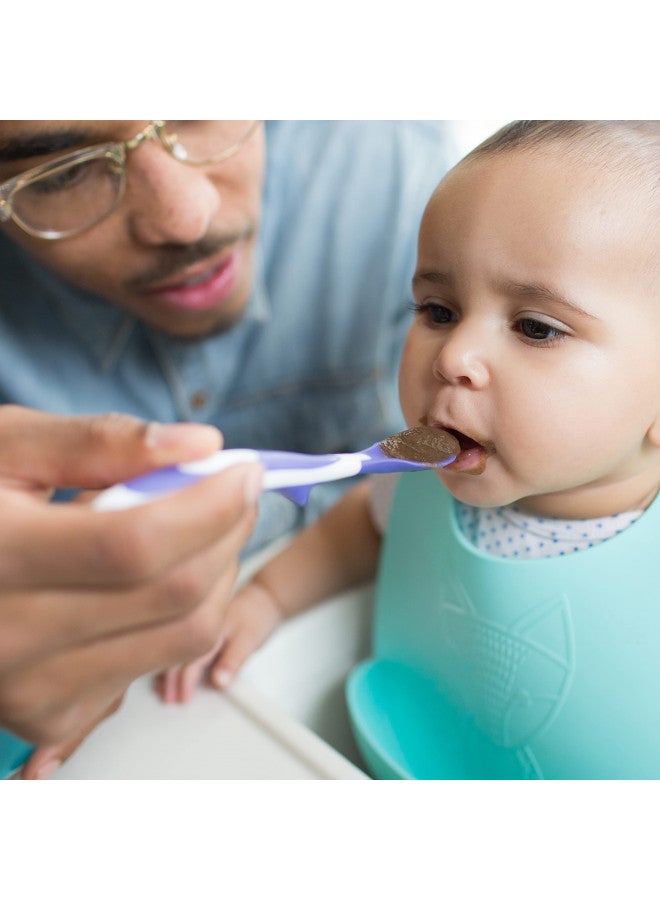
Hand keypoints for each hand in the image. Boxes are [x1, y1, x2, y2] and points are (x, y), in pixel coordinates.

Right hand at [0, 405, 262, 777]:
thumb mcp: (6, 447)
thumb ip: (99, 443)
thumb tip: (198, 445)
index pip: (137, 544)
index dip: (209, 505)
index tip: (242, 472)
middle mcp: (11, 640)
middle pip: (175, 595)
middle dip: (228, 533)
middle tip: (232, 494)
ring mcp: (32, 690)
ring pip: (184, 637)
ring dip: (216, 575)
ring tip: (194, 530)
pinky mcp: (51, 715)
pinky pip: (157, 664)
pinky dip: (179, 616)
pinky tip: (148, 580)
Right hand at [156, 580, 284, 702]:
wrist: (263, 597)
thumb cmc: (256, 616)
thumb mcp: (249, 640)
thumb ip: (233, 662)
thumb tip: (218, 682)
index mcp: (209, 627)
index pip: (189, 658)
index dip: (184, 681)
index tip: (182, 698)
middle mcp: (197, 623)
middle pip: (175, 652)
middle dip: (168, 678)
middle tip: (168, 698)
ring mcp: (194, 622)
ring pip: (173, 647)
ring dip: (166, 669)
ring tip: (162, 689)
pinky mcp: (195, 625)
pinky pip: (179, 642)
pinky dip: (171, 658)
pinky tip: (167, 671)